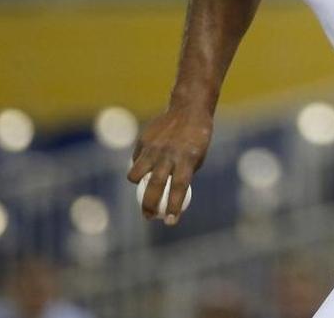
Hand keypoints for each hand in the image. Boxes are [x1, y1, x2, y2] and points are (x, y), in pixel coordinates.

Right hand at [127, 104, 212, 223]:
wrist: (188, 110)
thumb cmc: (196, 138)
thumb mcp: (197, 157)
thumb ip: (183, 174)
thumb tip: (171, 197)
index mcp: (187, 159)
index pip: (178, 188)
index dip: (173, 207)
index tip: (170, 222)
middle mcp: (169, 154)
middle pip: (155, 186)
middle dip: (149, 205)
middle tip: (148, 217)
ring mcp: (154, 148)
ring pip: (136, 174)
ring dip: (137, 184)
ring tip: (143, 187)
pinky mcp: (144, 141)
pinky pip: (136, 160)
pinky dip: (139, 167)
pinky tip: (146, 165)